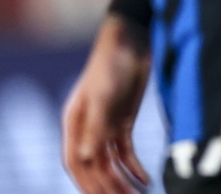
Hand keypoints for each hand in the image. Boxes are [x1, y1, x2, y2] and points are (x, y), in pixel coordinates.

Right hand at [61, 14, 152, 193]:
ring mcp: (106, 126)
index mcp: (74, 124)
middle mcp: (87, 129)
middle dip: (108, 187)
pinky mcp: (124, 122)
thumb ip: (96, 126)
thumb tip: (87, 157)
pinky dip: (135, 167)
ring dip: (123, 181)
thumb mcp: (103, 95)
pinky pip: (126, 151)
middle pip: (95, 167)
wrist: (132, 41)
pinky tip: (146, 180)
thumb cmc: (111, 64)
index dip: (87, 182)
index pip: (76, 163)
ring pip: (112, 163)